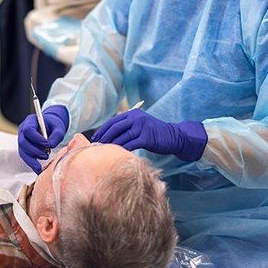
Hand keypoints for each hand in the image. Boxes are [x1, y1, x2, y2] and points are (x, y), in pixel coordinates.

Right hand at [18, 105, 68, 173]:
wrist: (51, 127)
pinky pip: (25, 156)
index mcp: (31, 121)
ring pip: (22, 151)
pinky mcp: (24, 148)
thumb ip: (56, 135)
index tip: (47, 145)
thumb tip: (50, 146)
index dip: (36, 138)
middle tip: (45, 155)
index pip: (28, 129)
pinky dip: (31, 163)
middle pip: (23, 142)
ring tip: (40, 166)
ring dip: (31, 160)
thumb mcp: (58, 128)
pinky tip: (37, 169)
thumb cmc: (54, 126)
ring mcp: (22, 139)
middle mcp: (23, 130)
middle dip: (33, 151)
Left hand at [91, 109, 207, 160]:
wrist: (173, 136)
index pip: (113, 121)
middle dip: (104, 137)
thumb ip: (126, 126)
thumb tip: (108, 134)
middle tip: (96, 146)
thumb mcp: (139, 125)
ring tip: (105, 151)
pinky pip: (132, 143)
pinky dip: (124, 148)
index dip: (102, 129)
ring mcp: (142, 127)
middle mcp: (136, 118)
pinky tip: (118, 153)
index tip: (95, 138)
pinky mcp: (148, 137)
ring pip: (122, 136)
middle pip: (115, 127)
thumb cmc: (153, 133)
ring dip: (112, 144)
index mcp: (133, 114)